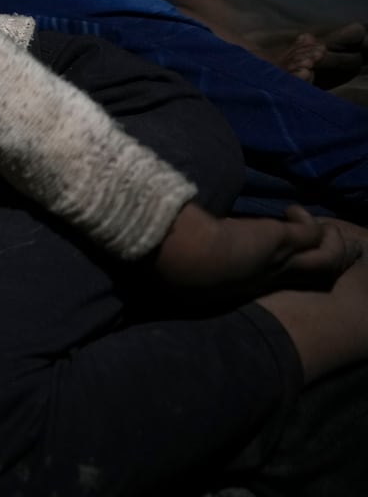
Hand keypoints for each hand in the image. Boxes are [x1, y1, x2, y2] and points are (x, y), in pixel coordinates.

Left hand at [155, 203, 359, 293]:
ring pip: (325, 261)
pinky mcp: (279, 243)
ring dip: (326, 242)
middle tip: (312, 240)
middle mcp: (265, 281)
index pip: (269, 281)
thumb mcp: (179, 265)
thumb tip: (171, 244)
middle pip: (310, 278)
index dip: (278, 268)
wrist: (180, 256)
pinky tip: (290, 209)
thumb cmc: (170, 259)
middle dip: (318, 260)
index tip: (268, 254)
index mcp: (241, 287)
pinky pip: (315, 235)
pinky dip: (309, 221)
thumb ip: (184, 257)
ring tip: (302, 221)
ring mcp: (277, 263)